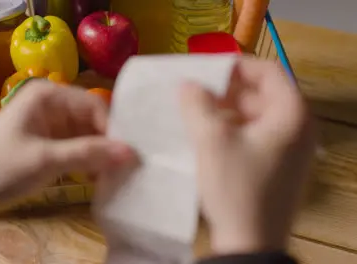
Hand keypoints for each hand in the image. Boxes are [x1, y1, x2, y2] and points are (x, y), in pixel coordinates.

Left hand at [0, 80, 134, 244]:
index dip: (113, 129)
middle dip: (108, 144)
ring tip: (116, 176)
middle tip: (127, 169)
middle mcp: (53, 105)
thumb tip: (132, 152)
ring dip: (100, 155)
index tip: (128, 156)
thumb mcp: (45, 160)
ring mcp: (51, 124)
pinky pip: (77, 148)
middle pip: (94, 120)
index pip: (95, 106)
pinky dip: (88, 162)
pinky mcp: (49, 143)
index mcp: (49, 95)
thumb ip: (88, 154)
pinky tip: (98, 178)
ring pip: (88, 136)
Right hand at [179, 57, 314, 253]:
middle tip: (194, 94)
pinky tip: (206, 136)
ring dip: (225, 111)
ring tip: (194, 115)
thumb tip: (187, 85)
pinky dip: (231, 130)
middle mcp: (298, 127)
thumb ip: (197, 104)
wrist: (249, 243)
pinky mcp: (277, 165)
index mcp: (292, 114)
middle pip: (261, 94)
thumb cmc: (235, 187)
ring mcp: (289, 148)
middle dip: (226, 92)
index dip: (235, 67)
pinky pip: (254, 135)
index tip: (204, 72)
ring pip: (255, 116)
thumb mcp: (211, 140)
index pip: (268, 71)